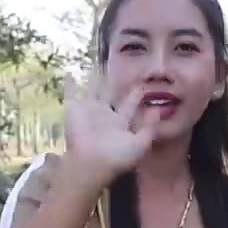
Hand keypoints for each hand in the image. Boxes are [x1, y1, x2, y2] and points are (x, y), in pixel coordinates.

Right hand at [61, 71, 161, 185]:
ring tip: (97, 65)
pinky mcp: (74, 110)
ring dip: (94, 79)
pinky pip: (70, 93)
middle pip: (111, 94)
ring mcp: (89, 112)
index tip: (142, 84)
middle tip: (119, 67)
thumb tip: (158, 110)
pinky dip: (69, 83)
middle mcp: (105, 116)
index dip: (136, 96)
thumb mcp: (140, 145)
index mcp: (120, 124)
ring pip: (93, 90)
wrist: (90, 163)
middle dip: (115, 82)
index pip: (130, 106)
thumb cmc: (116, 157)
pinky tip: (69, 72)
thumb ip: (150, 128)